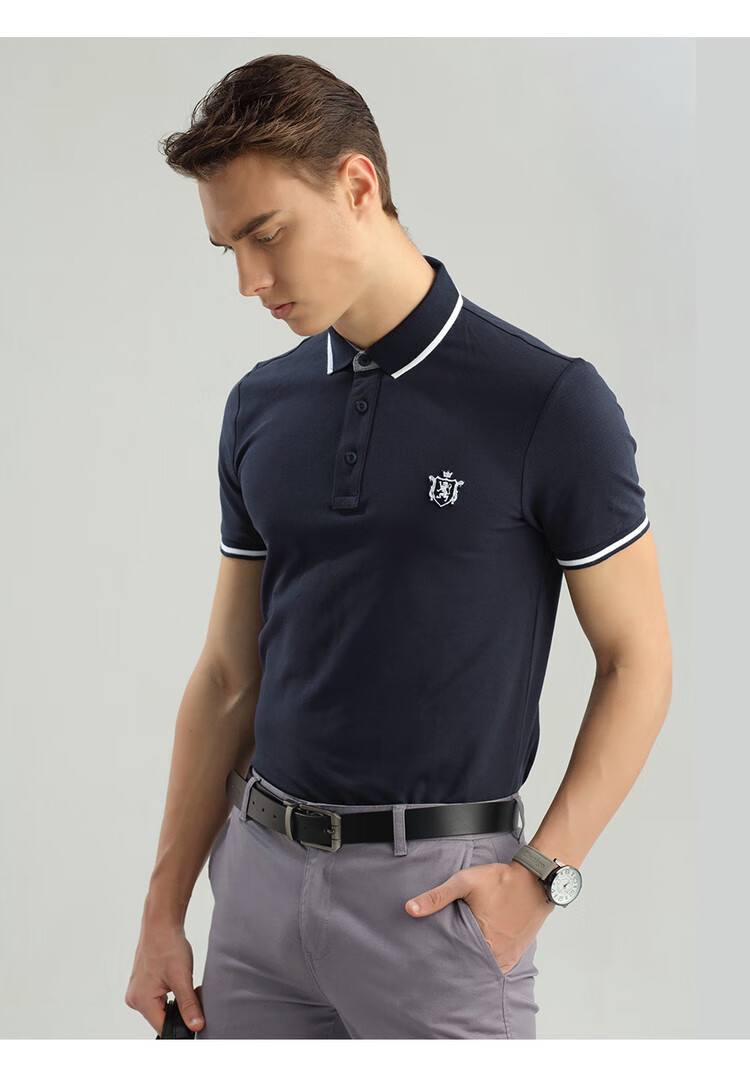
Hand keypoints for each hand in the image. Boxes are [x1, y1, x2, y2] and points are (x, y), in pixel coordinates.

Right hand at [125, 916, 204, 1034]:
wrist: (161, 923)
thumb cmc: (167, 945)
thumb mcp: (182, 978)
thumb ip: (188, 1005)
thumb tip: (196, 1026)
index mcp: (141, 1000)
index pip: (164, 1027)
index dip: (183, 1024)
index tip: (197, 1014)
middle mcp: (135, 998)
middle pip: (162, 1018)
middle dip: (181, 1010)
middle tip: (194, 992)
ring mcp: (137, 990)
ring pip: (162, 1007)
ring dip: (177, 1000)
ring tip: (184, 981)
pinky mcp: (142, 983)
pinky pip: (158, 997)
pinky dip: (171, 992)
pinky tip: (177, 978)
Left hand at [405, 857, 554, 974]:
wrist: (535, 881)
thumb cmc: (501, 880)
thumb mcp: (465, 882)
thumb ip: (437, 897)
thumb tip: (410, 909)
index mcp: (483, 943)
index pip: (454, 959)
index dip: (441, 956)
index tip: (430, 955)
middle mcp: (497, 956)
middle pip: (469, 966)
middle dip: (455, 961)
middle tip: (440, 958)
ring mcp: (508, 957)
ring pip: (483, 967)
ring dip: (472, 962)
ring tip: (456, 956)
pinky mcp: (516, 954)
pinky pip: (497, 965)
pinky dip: (487, 960)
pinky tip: (476, 953)